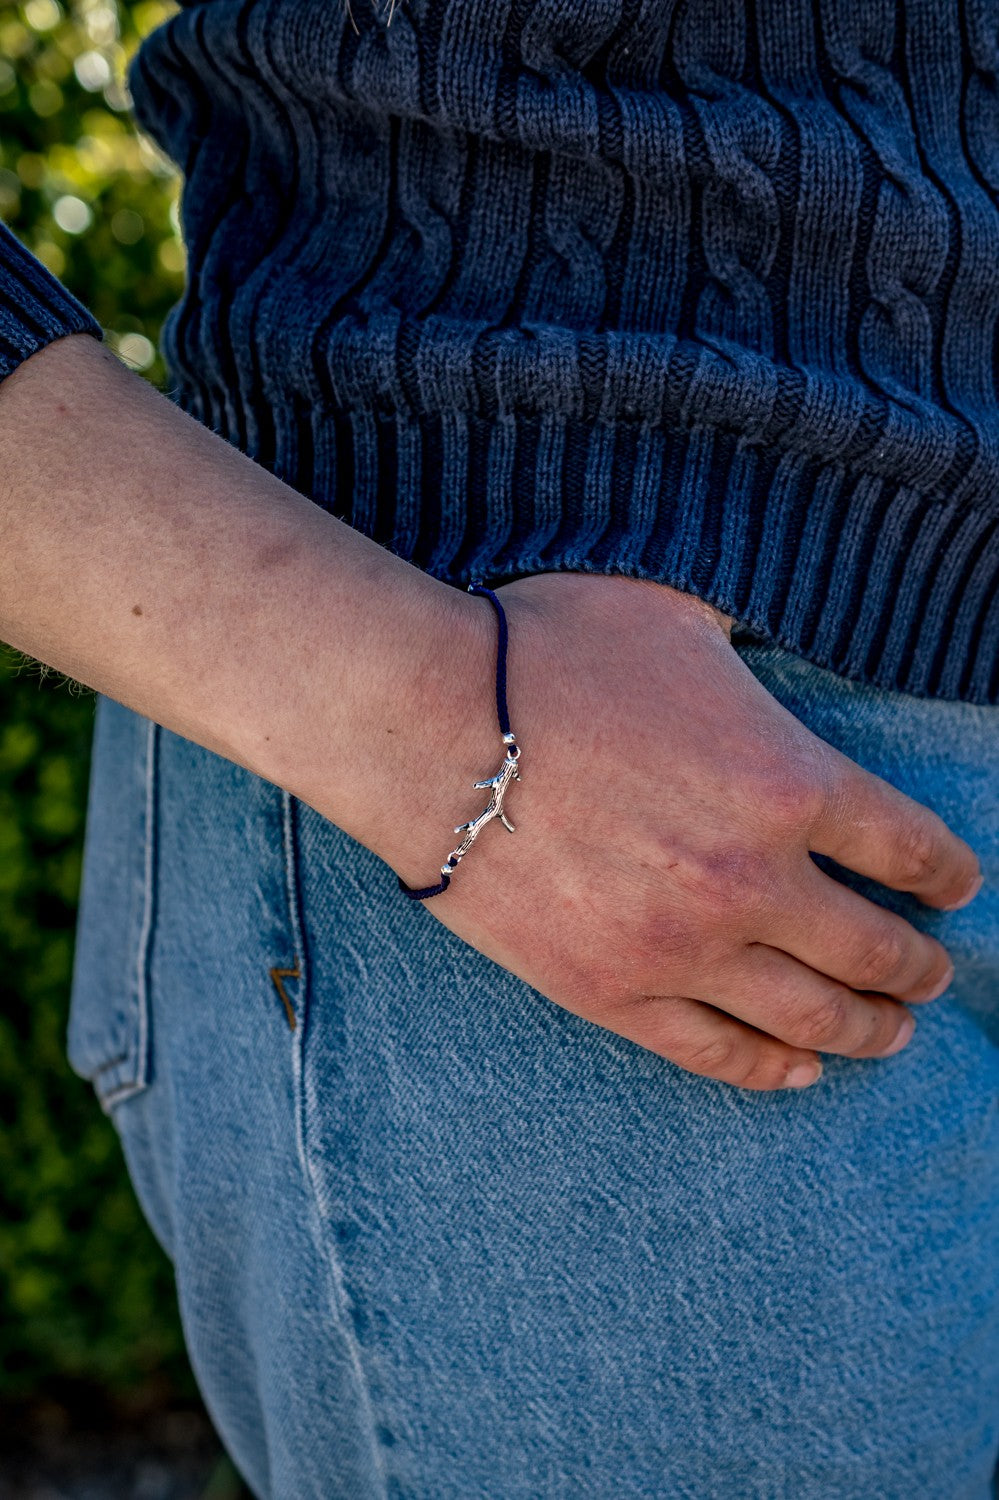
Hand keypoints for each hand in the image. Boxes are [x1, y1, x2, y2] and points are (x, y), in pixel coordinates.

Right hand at [385, 573, 981, 1090]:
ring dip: (868, 1028)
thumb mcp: (677, 617)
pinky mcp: (614, 993)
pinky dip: (771, 1068)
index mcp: (788, 781)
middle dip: (917, 966)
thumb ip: (749, 651)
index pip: (908, 846)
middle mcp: (755, 880)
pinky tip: (801, 1069)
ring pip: (810, 1015)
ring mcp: (684, 949)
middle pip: (873, 948)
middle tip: (931, 975)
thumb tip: (767, 656)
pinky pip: (715, 1052)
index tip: (956, 889)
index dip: (946, 874)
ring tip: (891, 1033)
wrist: (428, 727)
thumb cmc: (548, 653)